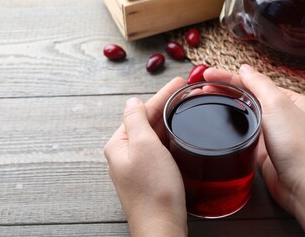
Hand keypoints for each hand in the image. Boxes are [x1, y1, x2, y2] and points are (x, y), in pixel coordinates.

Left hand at [104, 77, 187, 236]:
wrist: (161, 225)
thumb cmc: (153, 188)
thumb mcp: (143, 146)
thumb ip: (136, 120)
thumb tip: (131, 102)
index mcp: (119, 144)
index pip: (141, 111)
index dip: (162, 95)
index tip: (179, 82)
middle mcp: (125, 153)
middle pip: (147, 121)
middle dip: (166, 104)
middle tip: (185, 90)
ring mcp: (137, 164)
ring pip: (153, 134)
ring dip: (168, 118)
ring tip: (184, 104)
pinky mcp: (149, 174)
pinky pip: (158, 148)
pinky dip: (168, 135)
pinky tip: (178, 130)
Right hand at [204, 65, 304, 235]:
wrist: (300, 184)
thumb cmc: (296, 145)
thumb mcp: (277, 105)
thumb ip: (259, 84)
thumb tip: (244, 68)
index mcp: (287, 99)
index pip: (252, 82)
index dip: (227, 76)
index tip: (207, 74)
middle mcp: (278, 113)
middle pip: (245, 95)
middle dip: (222, 88)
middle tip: (199, 85)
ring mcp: (268, 130)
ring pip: (241, 112)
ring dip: (222, 103)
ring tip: (202, 98)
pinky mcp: (258, 146)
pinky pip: (240, 129)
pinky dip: (227, 122)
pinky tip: (215, 119)